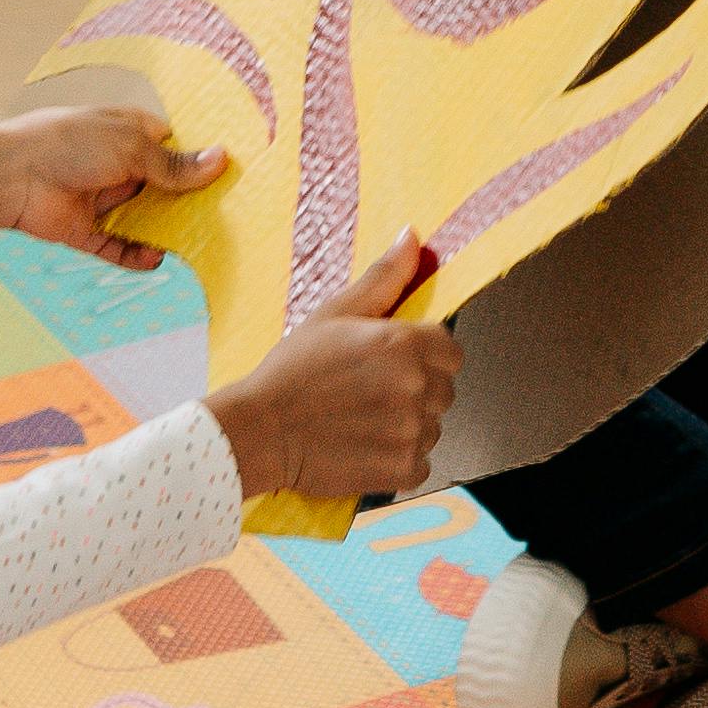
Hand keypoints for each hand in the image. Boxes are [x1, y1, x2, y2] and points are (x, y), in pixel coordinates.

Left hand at [0, 105, 225, 266]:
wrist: (12, 174)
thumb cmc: (69, 143)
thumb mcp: (130, 147)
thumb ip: (174, 164)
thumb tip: (222, 159)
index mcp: (129, 133)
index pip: (172, 146)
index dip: (197, 159)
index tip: (230, 174)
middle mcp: (119, 167)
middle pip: (164, 187)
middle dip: (189, 200)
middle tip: (225, 214)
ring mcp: (104, 201)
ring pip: (145, 220)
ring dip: (167, 231)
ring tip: (199, 242)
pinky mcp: (88, 232)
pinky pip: (120, 249)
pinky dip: (138, 257)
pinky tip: (158, 259)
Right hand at [207, 236, 458, 501]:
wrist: (257, 431)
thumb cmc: (289, 372)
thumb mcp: (334, 314)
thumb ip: (383, 278)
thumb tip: (412, 238)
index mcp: (403, 343)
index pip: (450, 350)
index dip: (425, 356)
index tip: (394, 363)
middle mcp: (415, 386)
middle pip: (445, 389)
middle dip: (417, 390)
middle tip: (370, 393)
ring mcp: (411, 430)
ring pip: (432, 427)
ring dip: (407, 426)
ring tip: (361, 420)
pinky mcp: (402, 469)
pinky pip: (421, 464)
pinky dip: (398, 459)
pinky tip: (363, 446)